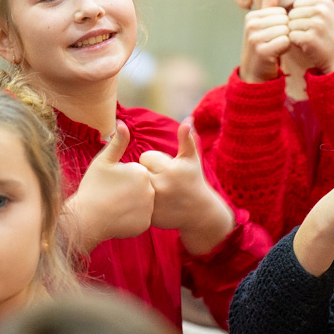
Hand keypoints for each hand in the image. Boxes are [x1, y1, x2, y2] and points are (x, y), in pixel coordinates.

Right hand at [65, 121, 154, 249]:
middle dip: (129, 191)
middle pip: (142, 188)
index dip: (123, 178)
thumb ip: (117, 142)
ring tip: (115, 207)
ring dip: (132, 205)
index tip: (111, 184)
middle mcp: (150, 189)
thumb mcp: (103, 161)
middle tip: (112, 196)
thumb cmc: (92, 187)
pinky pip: (141, 219)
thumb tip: (123, 123)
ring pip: (142, 203)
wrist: (85, 218)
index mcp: (141, 172)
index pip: (137, 173)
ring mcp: (149, 209)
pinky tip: (118, 218)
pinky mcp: (145, 224)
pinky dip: (132, 219)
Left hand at [140, 119, 233, 254]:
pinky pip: (134, 200)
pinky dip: (139, 201)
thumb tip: (188, 119)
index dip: (155, 162)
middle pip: (138, 170)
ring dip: (141, 186)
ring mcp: (154, 202)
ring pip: (134, 185)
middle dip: (147, 173)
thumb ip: (187, 138)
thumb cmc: (194, 181)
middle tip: (161, 181)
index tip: (165, 169)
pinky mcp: (148, 214)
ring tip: (157, 191)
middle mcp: (160, 185)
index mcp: (169, 169)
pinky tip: (154, 202)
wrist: (199, 213)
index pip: (145, 157)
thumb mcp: (192, 159)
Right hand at [239, 0, 289, 82]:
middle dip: (285, 32)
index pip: (281, 12)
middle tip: (275, 43)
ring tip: (275, 48)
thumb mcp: (263, 26)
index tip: (273, 35)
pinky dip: (285, 48)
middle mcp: (251, 25)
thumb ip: (268, 8)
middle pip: (284, 20)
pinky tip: (277, 53)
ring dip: (286, 40)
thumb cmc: (262, 46)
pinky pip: (285, 41)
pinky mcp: (262, 50)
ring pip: (285, 30)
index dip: (283, 24)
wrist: (254, 72)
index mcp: (251, 16)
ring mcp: (255, 38)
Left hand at [287, 0, 333, 73]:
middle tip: (311, 34)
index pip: (298, 4)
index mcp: (325, 2)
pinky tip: (307, 46)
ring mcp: (316, 25)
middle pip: (292, 14)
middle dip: (297, 26)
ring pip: (290, 25)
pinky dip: (296, 43)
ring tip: (310, 40)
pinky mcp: (309, 39)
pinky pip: (291, 37)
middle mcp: (321, 11)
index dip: (301, 17)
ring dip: (296, 35)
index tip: (314, 25)